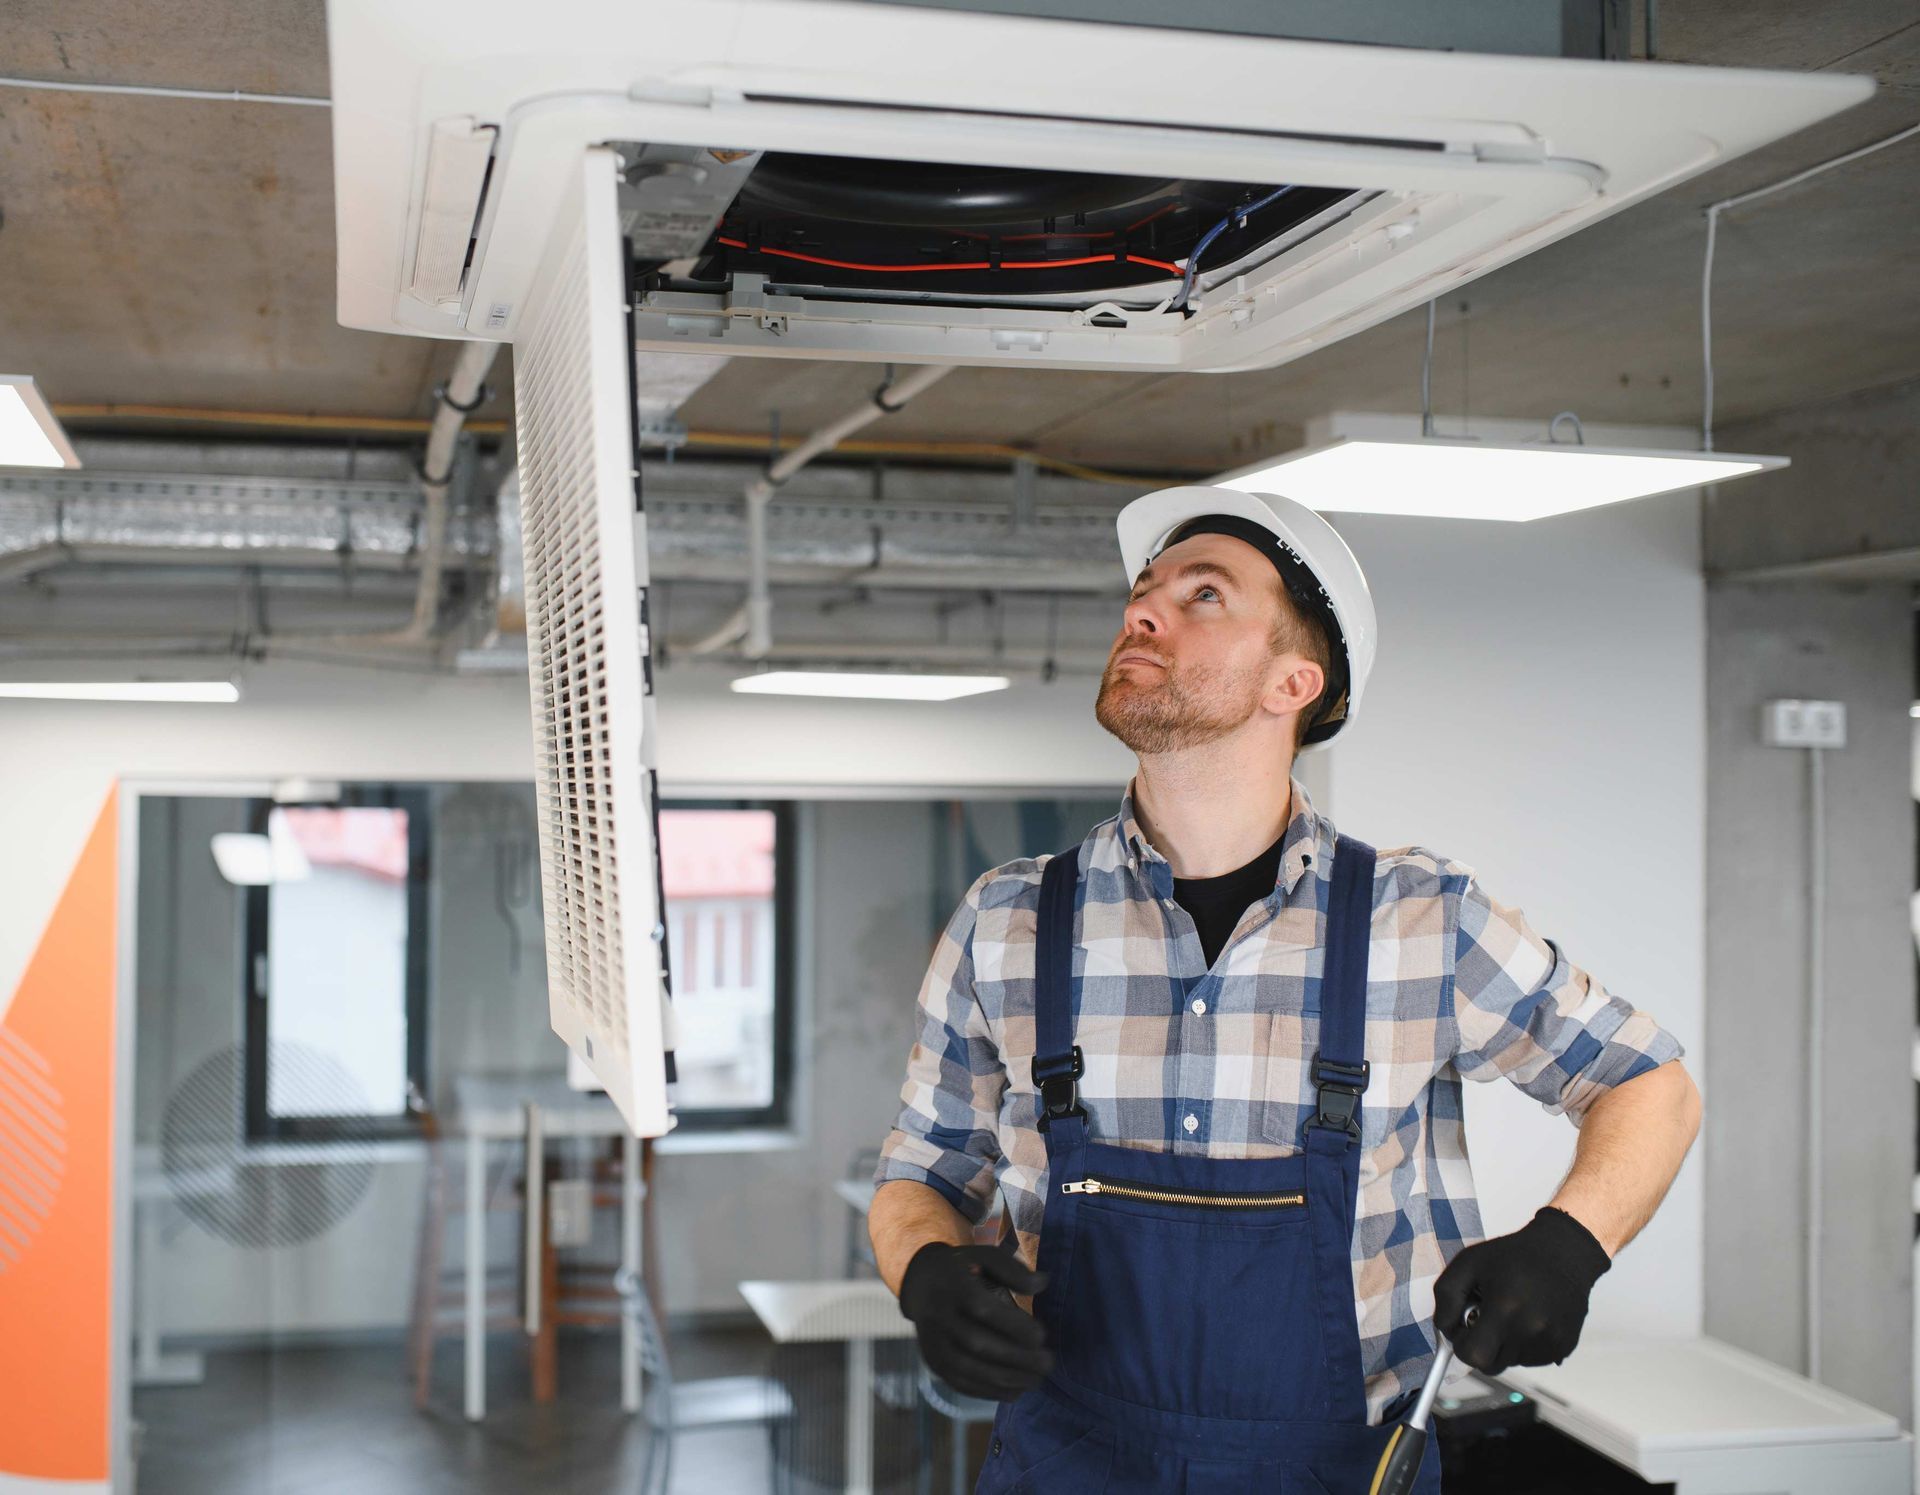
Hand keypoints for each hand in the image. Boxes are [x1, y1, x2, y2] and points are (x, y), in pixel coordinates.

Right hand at [898, 1243, 1053, 1399]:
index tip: (1042, 1335)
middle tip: (1047, 1363)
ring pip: (968, 1369)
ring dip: (1006, 1380)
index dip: (1013, 1326)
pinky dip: (990, 1392)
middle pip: (977, 1344)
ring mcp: (933, 1343)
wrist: (921, 1284)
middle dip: (1016, 1358)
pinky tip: (1015, 1390)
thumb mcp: (986, 1257)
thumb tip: (1042, 1284)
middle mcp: (939, 1317)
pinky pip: (961, 1384)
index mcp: (952, 1286)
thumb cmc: (964, 1269)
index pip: (982, 1309)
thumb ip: (1013, 1270)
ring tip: (1036, 1380)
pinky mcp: (933, 1363)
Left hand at [1433, 1206, 1611, 1373]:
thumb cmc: (1513, 1255)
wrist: (1562, 1252)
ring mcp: (1550, 1342)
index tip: (1465, 1326)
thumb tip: (1445, 1329)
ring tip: (1512, 1311)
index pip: (1473, 1356)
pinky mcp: (1564, 1347)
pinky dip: (1524, 1344)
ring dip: (1504, 1344)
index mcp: (1506, 1308)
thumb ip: (1446, 1296)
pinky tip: (1528, 1317)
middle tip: (1486, 1319)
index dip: (1462, 1344)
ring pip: (1511, 1362)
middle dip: (1482, 1347)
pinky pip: (1531, 1359)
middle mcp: (1531, 1330)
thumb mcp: (1468, 1262)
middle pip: (1491, 1365)